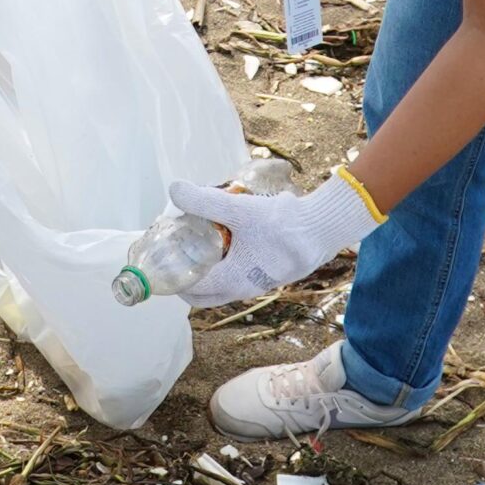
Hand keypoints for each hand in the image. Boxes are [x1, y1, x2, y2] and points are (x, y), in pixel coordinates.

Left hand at [165, 173, 381, 308]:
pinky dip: (225, 264)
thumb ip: (205, 201)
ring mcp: (256, 284)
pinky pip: (238, 276)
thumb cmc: (282, 224)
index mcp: (232, 281)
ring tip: (197, 243)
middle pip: (203, 294)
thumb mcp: (239, 209)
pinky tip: (226, 238)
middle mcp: (242, 290)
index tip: (162, 258)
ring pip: (221, 285)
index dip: (172, 277)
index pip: (189, 290)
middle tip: (176, 252)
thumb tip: (174, 190)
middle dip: (186, 276)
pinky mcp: (268, 274)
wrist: (322, 229)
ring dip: (207, 270)